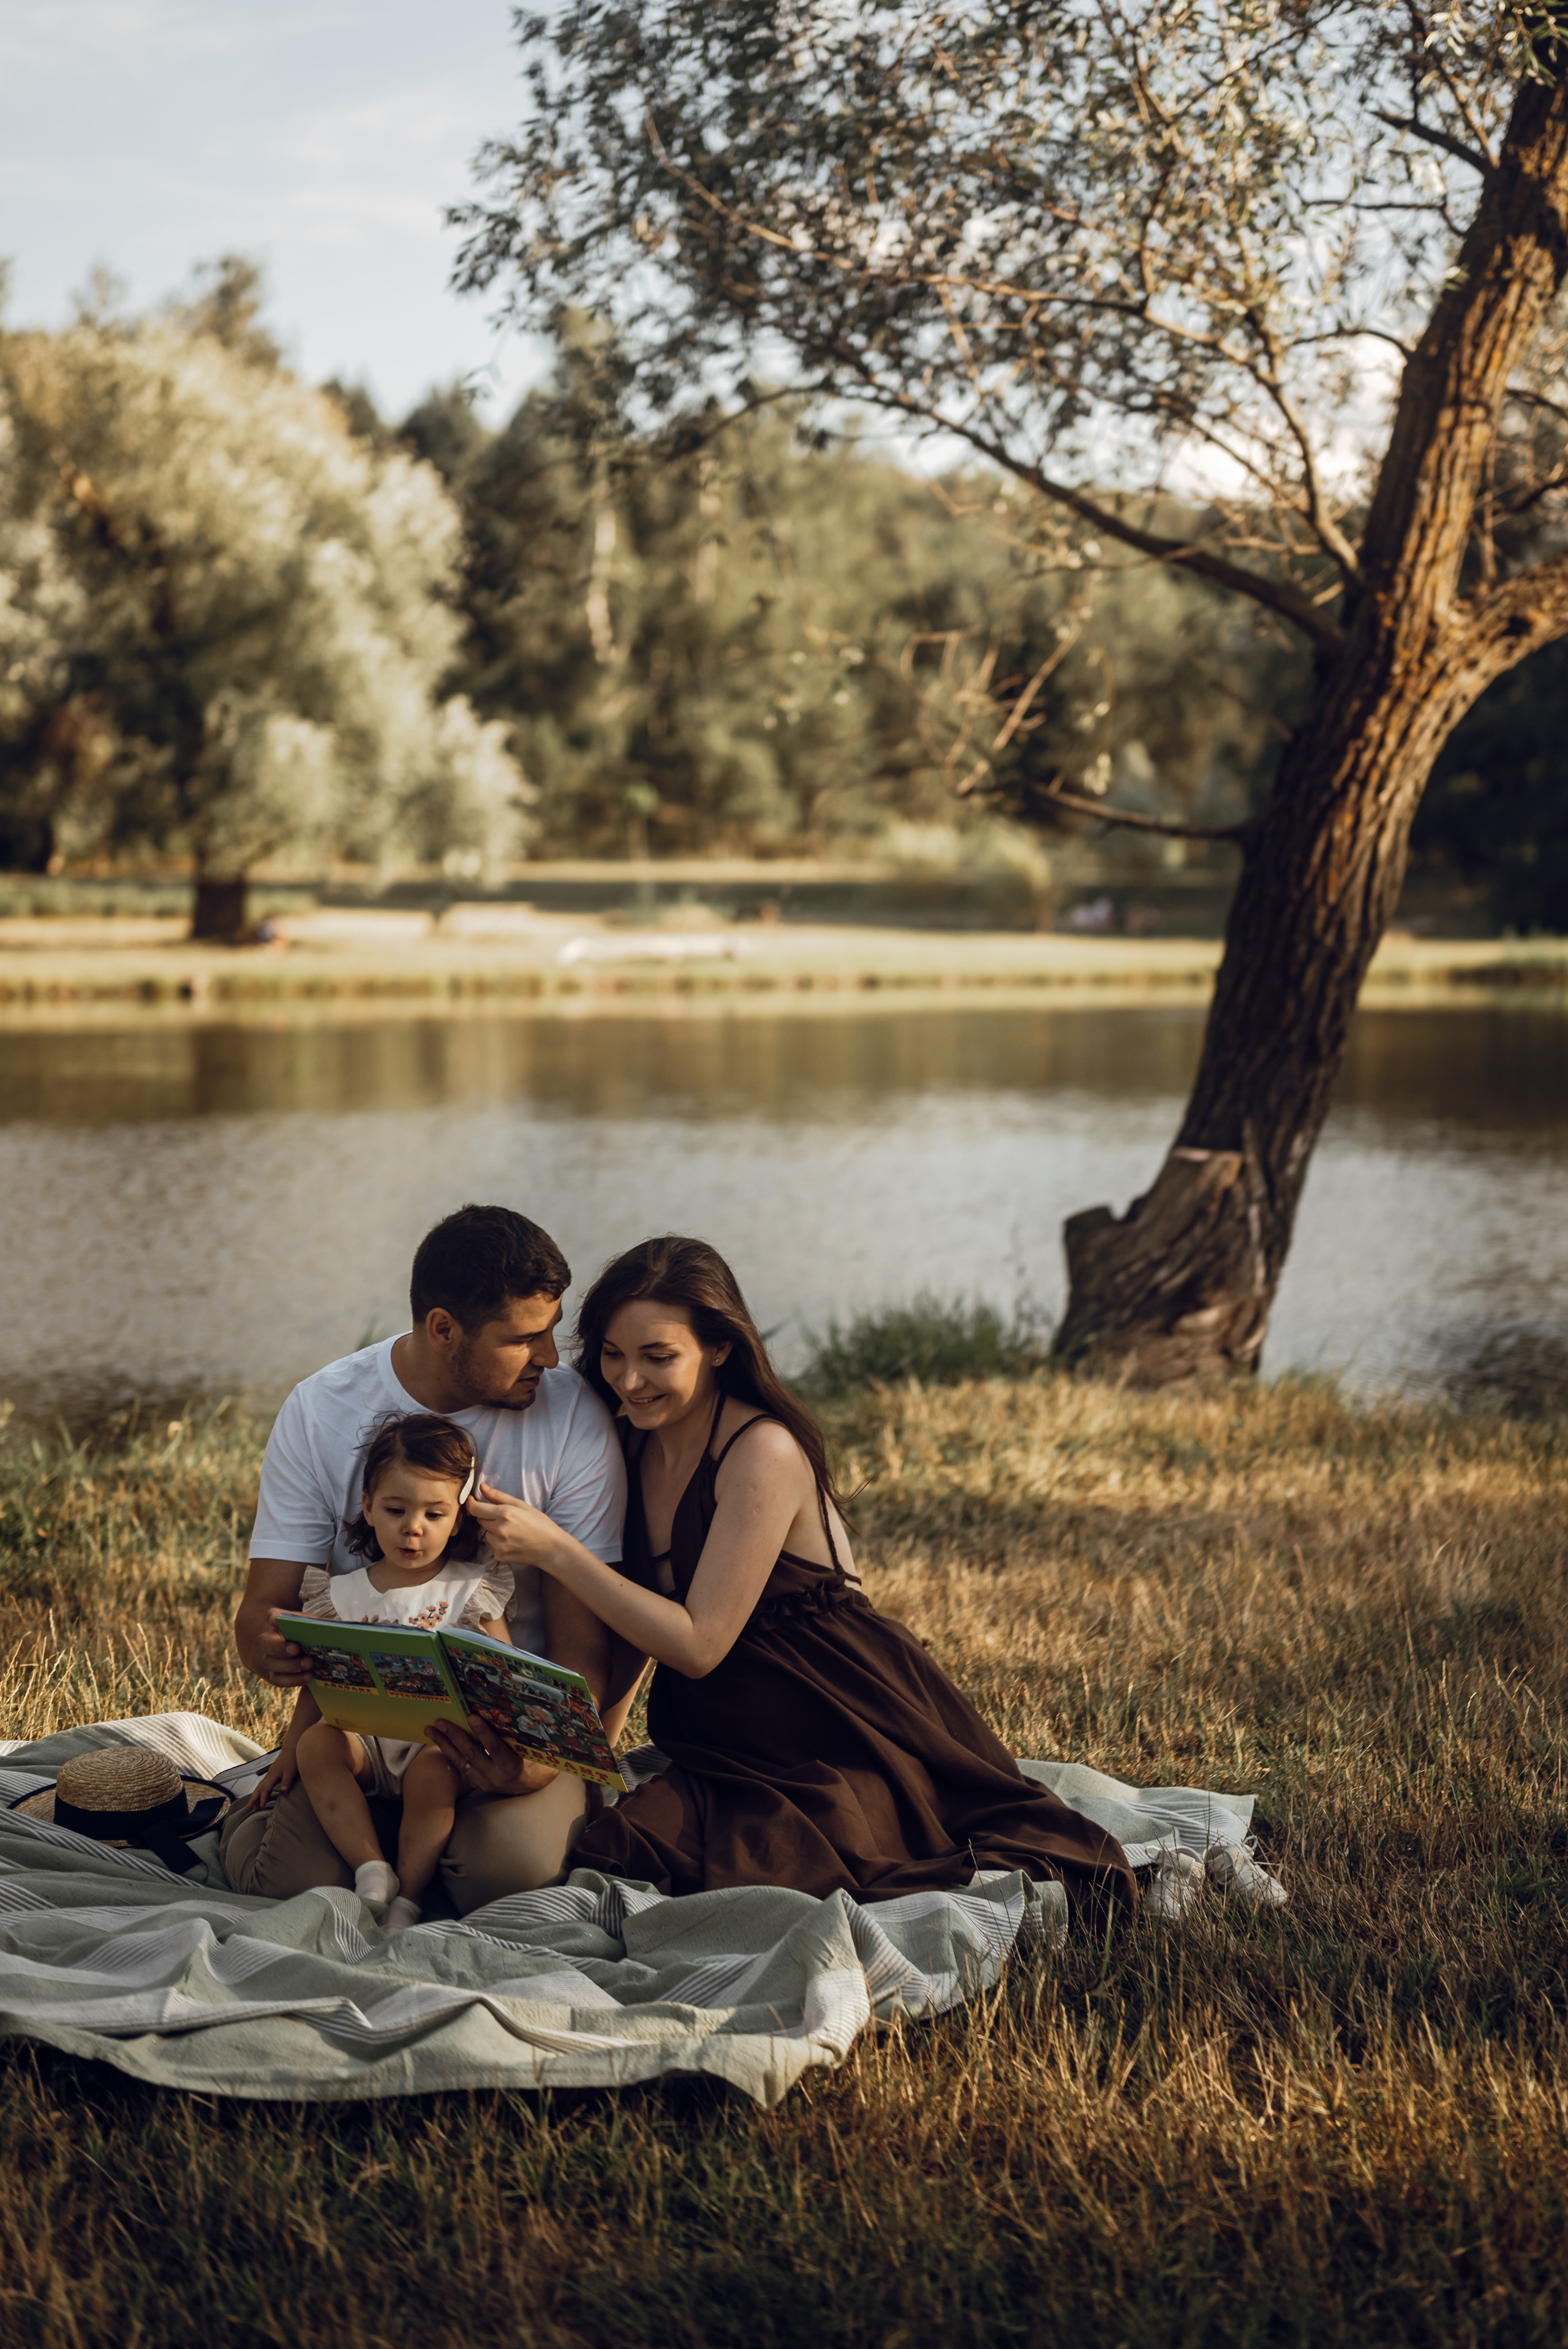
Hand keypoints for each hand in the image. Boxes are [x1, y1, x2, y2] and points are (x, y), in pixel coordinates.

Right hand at [247, 1748, 297, 1809]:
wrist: (291, 1749)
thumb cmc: (291, 1760)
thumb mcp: (291, 1771)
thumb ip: (287, 1781)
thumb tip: (284, 1791)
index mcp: (272, 1775)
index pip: (265, 1789)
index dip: (263, 1798)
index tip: (261, 1806)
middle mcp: (269, 1776)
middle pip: (259, 1788)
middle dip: (253, 1798)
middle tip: (248, 1807)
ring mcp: (270, 1775)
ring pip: (261, 1787)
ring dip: (257, 1796)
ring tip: (254, 1806)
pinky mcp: (273, 1775)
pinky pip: (265, 1785)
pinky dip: (262, 1792)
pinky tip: (264, 1797)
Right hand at [255, 1608, 314, 1687]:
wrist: (272, 1642)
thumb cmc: (285, 1629)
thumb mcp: (286, 1620)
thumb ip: (288, 1618)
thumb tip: (283, 1618)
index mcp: (264, 1640)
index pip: (268, 1645)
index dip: (280, 1648)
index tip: (296, 1648)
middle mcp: (264, 1657)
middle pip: (272, 1663)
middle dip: (291, 1664)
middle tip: (309, 1661)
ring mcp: (270, 1670)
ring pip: (277, 1677)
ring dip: (295, 1677)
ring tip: (310, 1672)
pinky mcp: (277, 1678)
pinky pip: (284, 1683)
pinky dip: (296, 1682)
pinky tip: (309, 1677)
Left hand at [426, 1717, 555, 1798]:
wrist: (532, 1785)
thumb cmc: (536, 1761)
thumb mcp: (532, 1749)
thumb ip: (518, 1736)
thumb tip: (508, 1712)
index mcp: (512, 1767)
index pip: (496, 1749)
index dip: (483, 1733)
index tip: (471, 1716)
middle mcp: (496, 1777)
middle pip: (472, 1755)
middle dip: (454, 1736)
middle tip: (441, 1721)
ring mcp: (484, 1782)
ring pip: (461, 1762)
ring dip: (444, 1745)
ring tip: (431, 1730)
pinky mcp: (476, 1783)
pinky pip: (461, 1767)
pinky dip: (449, 1752)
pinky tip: (439, 1741)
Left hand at [465, 1481, 564, 1571]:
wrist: (551, 1548)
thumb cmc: (539, 1524)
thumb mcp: (522, 1505)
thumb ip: (499, 1496)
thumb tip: (482, 1487)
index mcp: (505, 1513)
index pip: (476, 1509)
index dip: (470, 1504)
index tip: (471, 1500)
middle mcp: (499, 1529)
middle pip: (479, 1520)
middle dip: (486, 1516)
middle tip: (502, 1517)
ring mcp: (498, 1544)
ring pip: (484, 1533)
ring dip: (491, 1530)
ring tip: (509, 1531)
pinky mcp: (499, 1555)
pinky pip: (491, 1545)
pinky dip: (497, 1542)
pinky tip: (511, 1541)